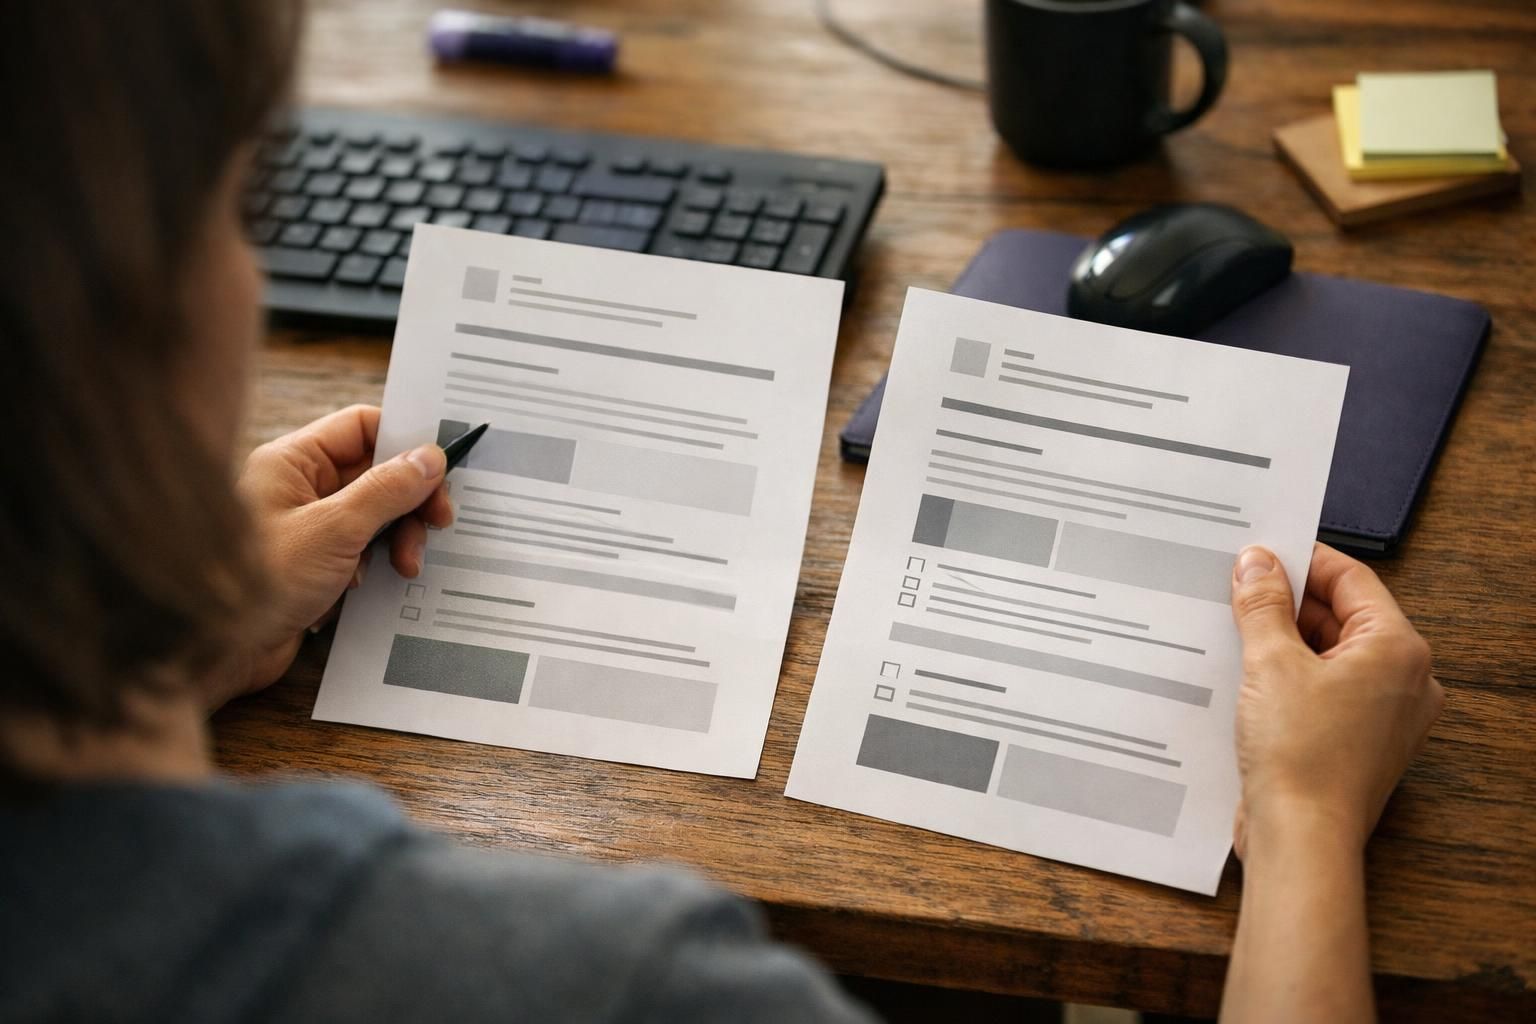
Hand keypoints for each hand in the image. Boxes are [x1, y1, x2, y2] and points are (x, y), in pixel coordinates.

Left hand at [208, 405, 454, 708]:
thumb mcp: (335, 528)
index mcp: (293, 462)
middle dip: (409, 502)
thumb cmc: (262, 580)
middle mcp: (299, 488)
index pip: (363, 428)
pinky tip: (371, 587)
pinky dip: (378, 566)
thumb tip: (430, 458)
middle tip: (436, 525)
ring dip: (398, 537)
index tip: (440, 474)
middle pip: (375, 473)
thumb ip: (387, 490)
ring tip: (405, 566)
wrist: (217, 652)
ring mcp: (307, 528)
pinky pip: (362, 552)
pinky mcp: (314, 567)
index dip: (405, 445)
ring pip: (374, 516)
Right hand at [1228, 543, 1442, 858]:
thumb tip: (1257, 563)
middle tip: (1236, 590)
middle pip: (1341, 616)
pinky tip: (1245, 672)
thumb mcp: (1271, 662)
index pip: (1350, 579)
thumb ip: (1264, 605)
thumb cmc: (1301, 756)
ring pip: (1329, 654)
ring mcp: (1382, 715)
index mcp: (1398, 650)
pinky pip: (1323, 689)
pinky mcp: (1355, 741)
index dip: (1300, 561)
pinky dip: (1287, 676)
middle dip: (1286, 603)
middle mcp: (1403, 681)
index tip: (1257, 554)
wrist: (1300, 837)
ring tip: (1233, 630)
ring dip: (1282, 640)